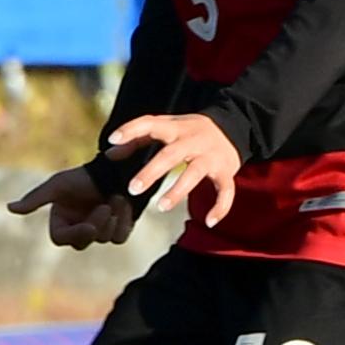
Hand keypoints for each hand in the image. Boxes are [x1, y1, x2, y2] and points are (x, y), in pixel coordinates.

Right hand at [7, 160, 144, 250]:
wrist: (112, 168)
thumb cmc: (81, 176)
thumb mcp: (57, 185)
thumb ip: (35, 199)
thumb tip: (9, 208)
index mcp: (61, 221)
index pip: (61, 239)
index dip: (75, 235)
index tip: (89, 227)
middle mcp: (78, 228)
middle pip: (84, 242)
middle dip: (96, 224)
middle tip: (105, 206)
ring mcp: (99, 231)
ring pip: (103, 240)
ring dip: (111, 220)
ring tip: (115, 199)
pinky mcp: (117, 230)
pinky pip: (120, 237)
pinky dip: (123, 221)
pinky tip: (123, 203)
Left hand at [100, 110, 245, 228]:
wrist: (234, 127)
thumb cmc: (190, 131)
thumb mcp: (167, 127)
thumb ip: (138, 139)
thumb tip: (110, 153)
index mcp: (175, 128)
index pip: (151, 123)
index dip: (131, 130)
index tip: (113, 140)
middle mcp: (193, 141)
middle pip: (171, 155)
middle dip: (152, 171)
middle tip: (133, 189)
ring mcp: (210, 157)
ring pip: (194, 173)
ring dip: (177, 191)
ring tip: (160, 207)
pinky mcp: (226, 171)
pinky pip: (225, 191)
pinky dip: (220, 207)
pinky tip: (208, 222)